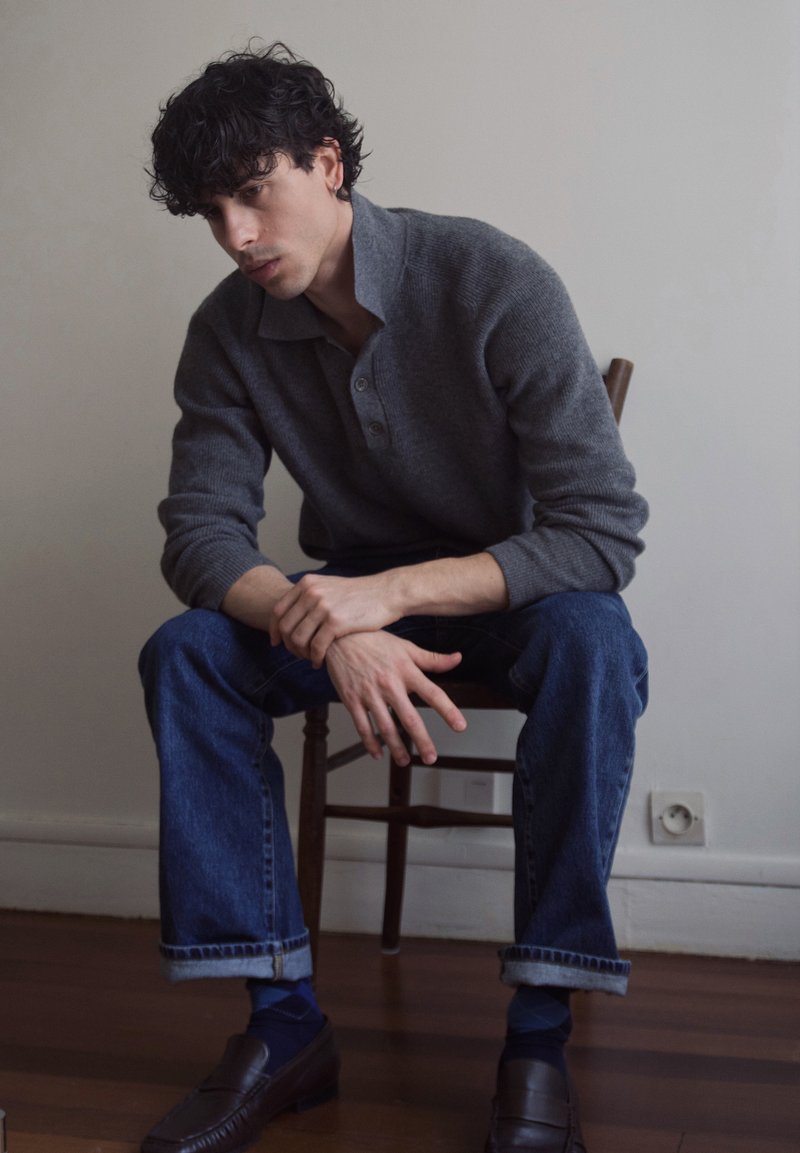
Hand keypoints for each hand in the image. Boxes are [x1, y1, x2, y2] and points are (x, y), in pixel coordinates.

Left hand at [270, 572, 400, 665]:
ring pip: (298, 639)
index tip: (276, 642)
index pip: (278, 610)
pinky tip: (319, 662)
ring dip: (301, 654)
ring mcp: (323, 607)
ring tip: (309, 659)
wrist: (386, 593)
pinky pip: (316, 647)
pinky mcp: (336, 623)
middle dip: (288, 645)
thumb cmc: (358, 594)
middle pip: (286, 626)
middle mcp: (312, 593)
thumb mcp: (329, 586)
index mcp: (307, 584)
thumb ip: (309, 596)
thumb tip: (290, 615)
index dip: (274, 629)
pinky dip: (314, 658)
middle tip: (296, 654)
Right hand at [324, 631, 466, 765]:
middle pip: (409, 717)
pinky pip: (362, 726)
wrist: (339, 636)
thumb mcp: (406, 647)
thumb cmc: (375, 641)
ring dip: (396, 747)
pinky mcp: (351, 699)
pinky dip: (370, 742)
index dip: (448, 710)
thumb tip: (458, 658)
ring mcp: (369, 693)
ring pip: (385, 727)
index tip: (460, 726)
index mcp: (406, 670)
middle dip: (422, 740)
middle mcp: (389, 684)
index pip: (432, 693)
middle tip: (431, 758)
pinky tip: (378, 754)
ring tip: (405, 761)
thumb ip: (432, 658)